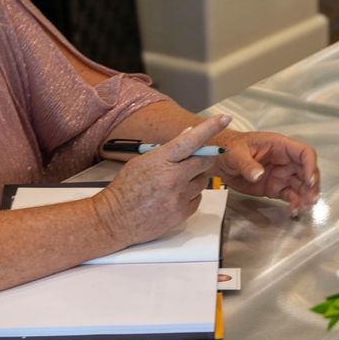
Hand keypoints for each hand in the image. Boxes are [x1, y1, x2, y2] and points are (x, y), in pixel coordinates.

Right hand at [92, 114, 229, 247]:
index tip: (224, 118)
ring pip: (203, 181)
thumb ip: (168, 149)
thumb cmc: (125, 188)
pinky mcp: (181, 214)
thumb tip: (190, 133)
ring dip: (195, 179)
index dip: (210, 128)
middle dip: (204, 158)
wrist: (113, 221)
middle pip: (205, 161)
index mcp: (160, 161)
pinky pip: (197, 199)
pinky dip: (190, 196)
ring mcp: (178, 198)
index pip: (190, 140)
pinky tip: (173, 197)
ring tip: (175, 183)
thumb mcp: (142, 161)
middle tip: (194, 160)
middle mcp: (172, 179)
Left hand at [215, 130, 319, 211]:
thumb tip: (258, 174)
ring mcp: (281, 175)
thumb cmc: (229, 148)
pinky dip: (294, 203)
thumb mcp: (236, 153)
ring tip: (303, 208)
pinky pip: (289, 196)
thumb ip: (247, 164)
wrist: (218, 160)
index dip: (310, 166)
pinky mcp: (275, 188)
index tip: (309, 180)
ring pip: (301, 186)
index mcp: (280, 146)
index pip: (304, 153)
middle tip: (310, 199)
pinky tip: (294, 210)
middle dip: (311, 185)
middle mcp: (284, 160)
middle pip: (307, 171)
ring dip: (305, 197)